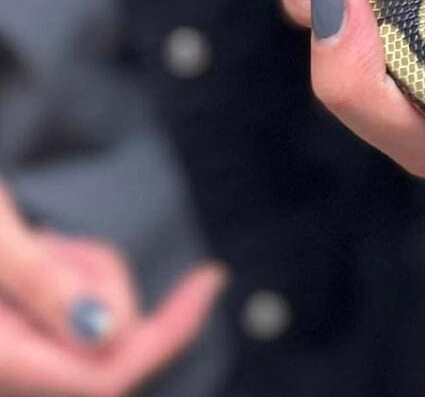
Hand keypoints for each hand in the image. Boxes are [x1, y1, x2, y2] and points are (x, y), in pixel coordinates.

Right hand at [0, 183, 226, 396]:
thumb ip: (44, 286)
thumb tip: (109, 334)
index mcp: (0, 362)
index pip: (105, 377)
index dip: (168, 333)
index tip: (210, 279)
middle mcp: (6, 370)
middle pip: (103, 344)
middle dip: (102, 281)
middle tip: (56, 241)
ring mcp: (11, 351)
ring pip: (89, 316)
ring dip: (80, 266)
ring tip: (31, 239)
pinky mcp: (16, 330)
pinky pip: (66, 304)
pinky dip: (67, 269)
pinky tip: (31, 248)